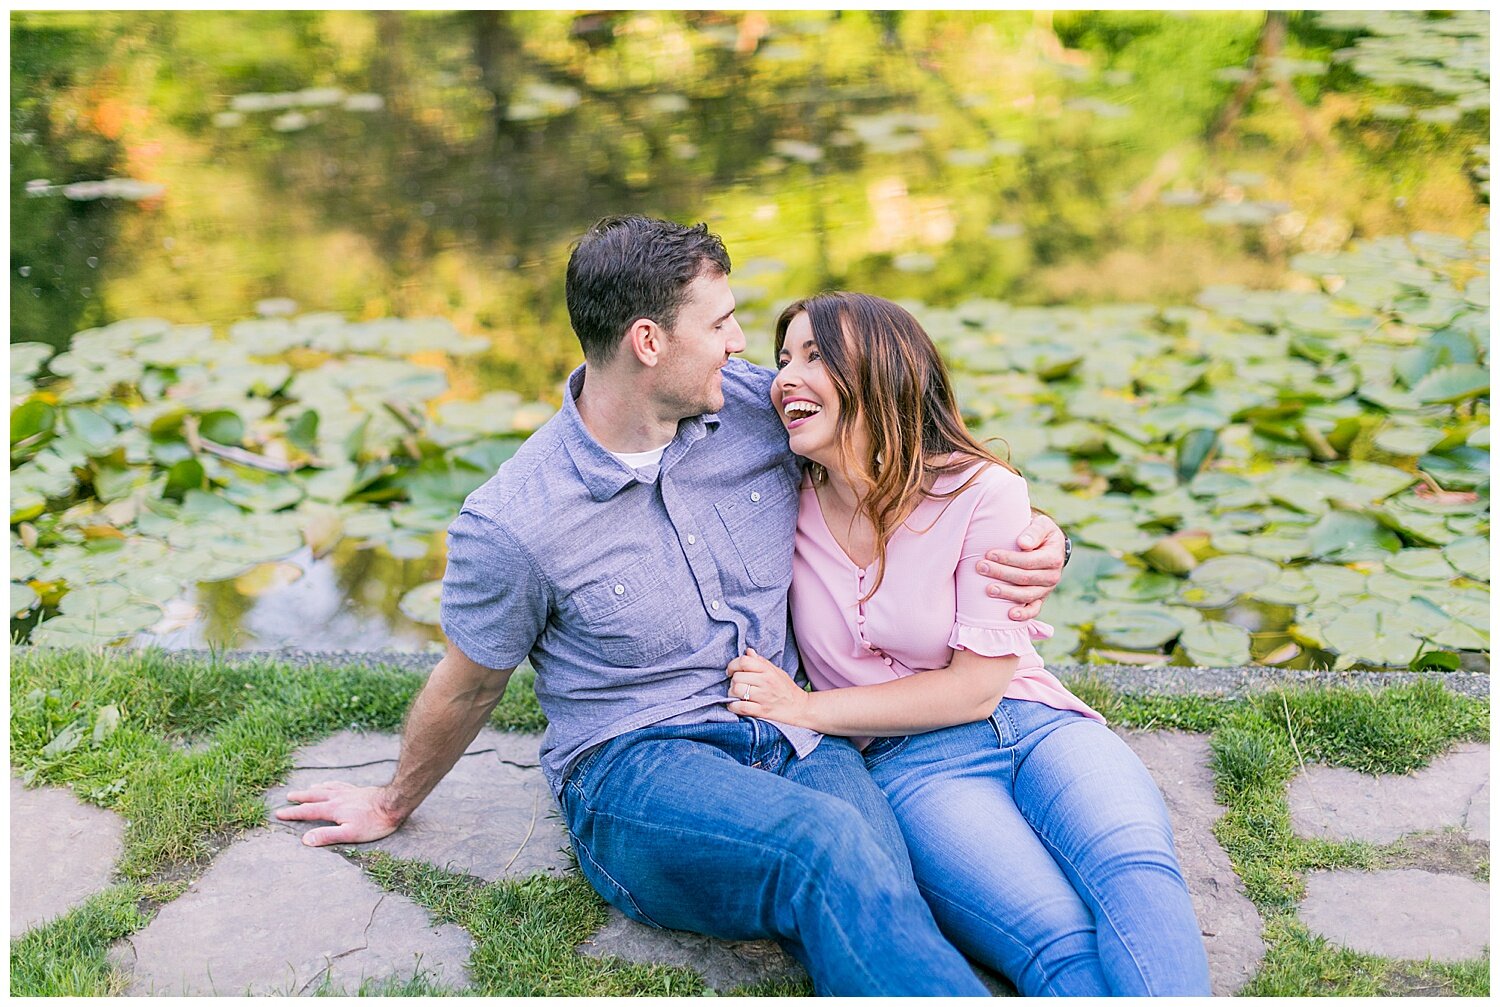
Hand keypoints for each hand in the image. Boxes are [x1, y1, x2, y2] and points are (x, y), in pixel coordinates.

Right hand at [274, 780, 403, 846]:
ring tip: (308, 788)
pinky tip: (333, 784)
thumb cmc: (374, 822)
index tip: (279, 813)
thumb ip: (327, 836)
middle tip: (288, 796)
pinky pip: (340, 784)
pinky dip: (331, 784)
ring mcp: (348, 792)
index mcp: (333, 809)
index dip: (293, 813)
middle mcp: (338, 798)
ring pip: (327, 788)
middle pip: (314, 796)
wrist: (394, 804)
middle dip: (300, 797)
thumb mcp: (349, 834)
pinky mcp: (358, 790)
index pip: (308, 811)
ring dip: (314, 789)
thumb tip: (305, 839)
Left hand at [726, 649, 815, 727]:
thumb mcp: (776, 671)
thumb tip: (748, 651)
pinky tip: (735, 705)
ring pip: (736, 690)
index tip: (731, 671)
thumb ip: (761, 662)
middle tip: (737, 684)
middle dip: (733, 681)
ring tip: (736, 694)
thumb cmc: (787, 688)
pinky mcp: (762, 711)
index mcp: (768, 670)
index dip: (733, 665)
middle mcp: (765, 682)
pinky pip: (741, 707)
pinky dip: (734, 706)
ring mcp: (763, 697)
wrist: (800, 708)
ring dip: (732, 693)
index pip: (744, 661)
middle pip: (737, 677)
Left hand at [976, 513, 1065, 619]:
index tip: (990, 554)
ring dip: (1007, 593)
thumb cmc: (1040, 533)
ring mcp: (1046, 589)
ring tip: (988, 589)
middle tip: (981, 567)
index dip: (1009, 559)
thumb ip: (1034, 531)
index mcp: (1054, 557)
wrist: (1048, 546)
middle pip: (1025, 578)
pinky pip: (1034, 610)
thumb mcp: (1042, 525)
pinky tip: (1010, 615)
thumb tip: (1022, 543)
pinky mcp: (1040, 598)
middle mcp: (1053, 576)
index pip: (1029, 561)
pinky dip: (1024, 614)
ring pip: (1027, 595)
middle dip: (1001, 573)